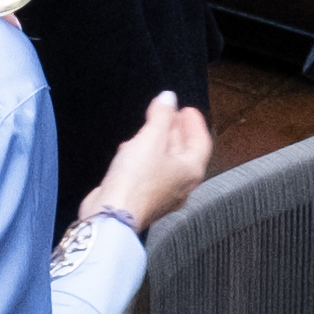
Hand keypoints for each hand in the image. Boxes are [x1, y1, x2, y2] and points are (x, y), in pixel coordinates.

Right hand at [75, 92, 212, 242]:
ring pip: (167, 163)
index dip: (195, 123)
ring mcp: (163, 193)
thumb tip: (168, 98)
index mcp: (190, 170)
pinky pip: (150, 172)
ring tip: (152, 127)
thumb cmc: (135, 181)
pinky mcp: (144, 197)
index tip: (187, 109)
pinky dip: (146, 157)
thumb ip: (161, 116)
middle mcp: (181, 184)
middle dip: (177, 131)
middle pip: (185, 152)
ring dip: (160, 143)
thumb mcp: (150, 139)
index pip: (201, 142)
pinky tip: (133, 148)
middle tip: (172, 115)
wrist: (112, 214)